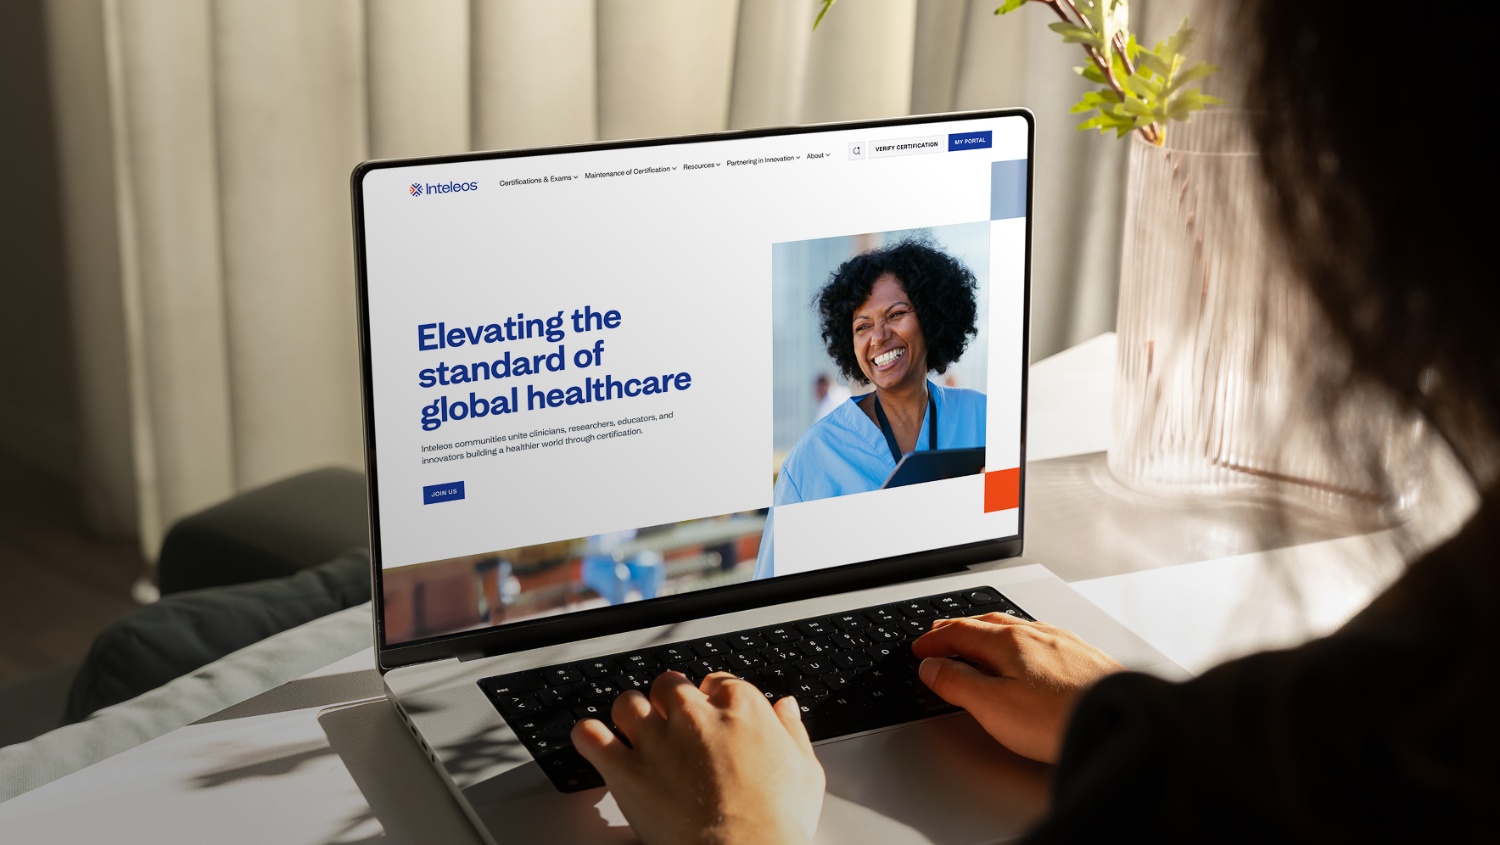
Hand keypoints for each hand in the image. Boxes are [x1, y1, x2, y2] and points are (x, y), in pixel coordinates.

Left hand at [571, 671, 824, 844]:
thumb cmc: (776, 823)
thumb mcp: (805, 772)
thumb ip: (791, 732)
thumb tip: (785, 708)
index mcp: (740, 709)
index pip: (719, 681)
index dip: (713, 697)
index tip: (712, 712)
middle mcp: (694, 716)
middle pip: (670, 685)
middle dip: (671, 700)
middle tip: (674, 722)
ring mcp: (656, 741)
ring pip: (629, 702)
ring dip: (632, 714)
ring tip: (637, 731)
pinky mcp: (625, 770)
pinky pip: (591, 736)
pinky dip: (590, 736)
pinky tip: (598, 742)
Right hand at [912, 613, 1123, 762]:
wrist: (1119, 718)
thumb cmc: (1059, 718)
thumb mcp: (993, 707)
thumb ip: (958, 684)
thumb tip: (931, 668)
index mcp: (1008, 642)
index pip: (959, 632)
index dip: (934, 641)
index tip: (920, 649)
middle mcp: (1035, 634)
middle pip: (985, 624)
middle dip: (957, 629)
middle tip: (939, 636)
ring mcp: (1061, 642)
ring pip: (1015, 628)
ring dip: (987, 632)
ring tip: (976, 640)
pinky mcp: (1082, 656)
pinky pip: (1039, 637)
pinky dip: (1017, 640)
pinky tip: (1025, 651)